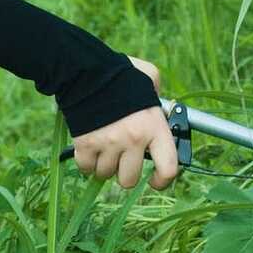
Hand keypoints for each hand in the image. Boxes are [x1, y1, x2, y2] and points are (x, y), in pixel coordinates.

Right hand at [69, 57, 178, 190]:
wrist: (86, 71)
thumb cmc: (121, 74)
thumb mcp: (150, 79)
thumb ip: (159, 98)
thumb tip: (164, 108)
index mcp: (154, 127)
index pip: (168, 168)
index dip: (162, 181)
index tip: (155, 181)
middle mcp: (133, 140)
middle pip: (129, 179)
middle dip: (124, 173)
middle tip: (121, 158)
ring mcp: (108, 144)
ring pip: (105, 174)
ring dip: (104, 165)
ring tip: (103, 148)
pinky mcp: (85, 145)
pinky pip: (86, 168)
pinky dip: (86, 162)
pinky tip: (89, 148)